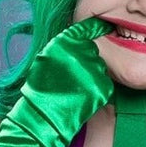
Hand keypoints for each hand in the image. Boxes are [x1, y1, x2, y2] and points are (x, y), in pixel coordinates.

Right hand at [20, 17, 114, 142]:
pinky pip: (105, 85)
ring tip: (76, 91)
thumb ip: (64, 45)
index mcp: (65, 41)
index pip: (87, 29)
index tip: (103, 29)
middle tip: (74, 80)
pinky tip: (83, 100)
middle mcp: (81, 51)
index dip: (94, 30)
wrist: (44, 117)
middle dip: (88, 63)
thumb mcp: (46, 58)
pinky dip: (97, 93)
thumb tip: (81, 36)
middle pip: (94, 52)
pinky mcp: (103, 87)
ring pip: (100, 69)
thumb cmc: (40, 91)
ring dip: (93, 78)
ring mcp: (93, 69)